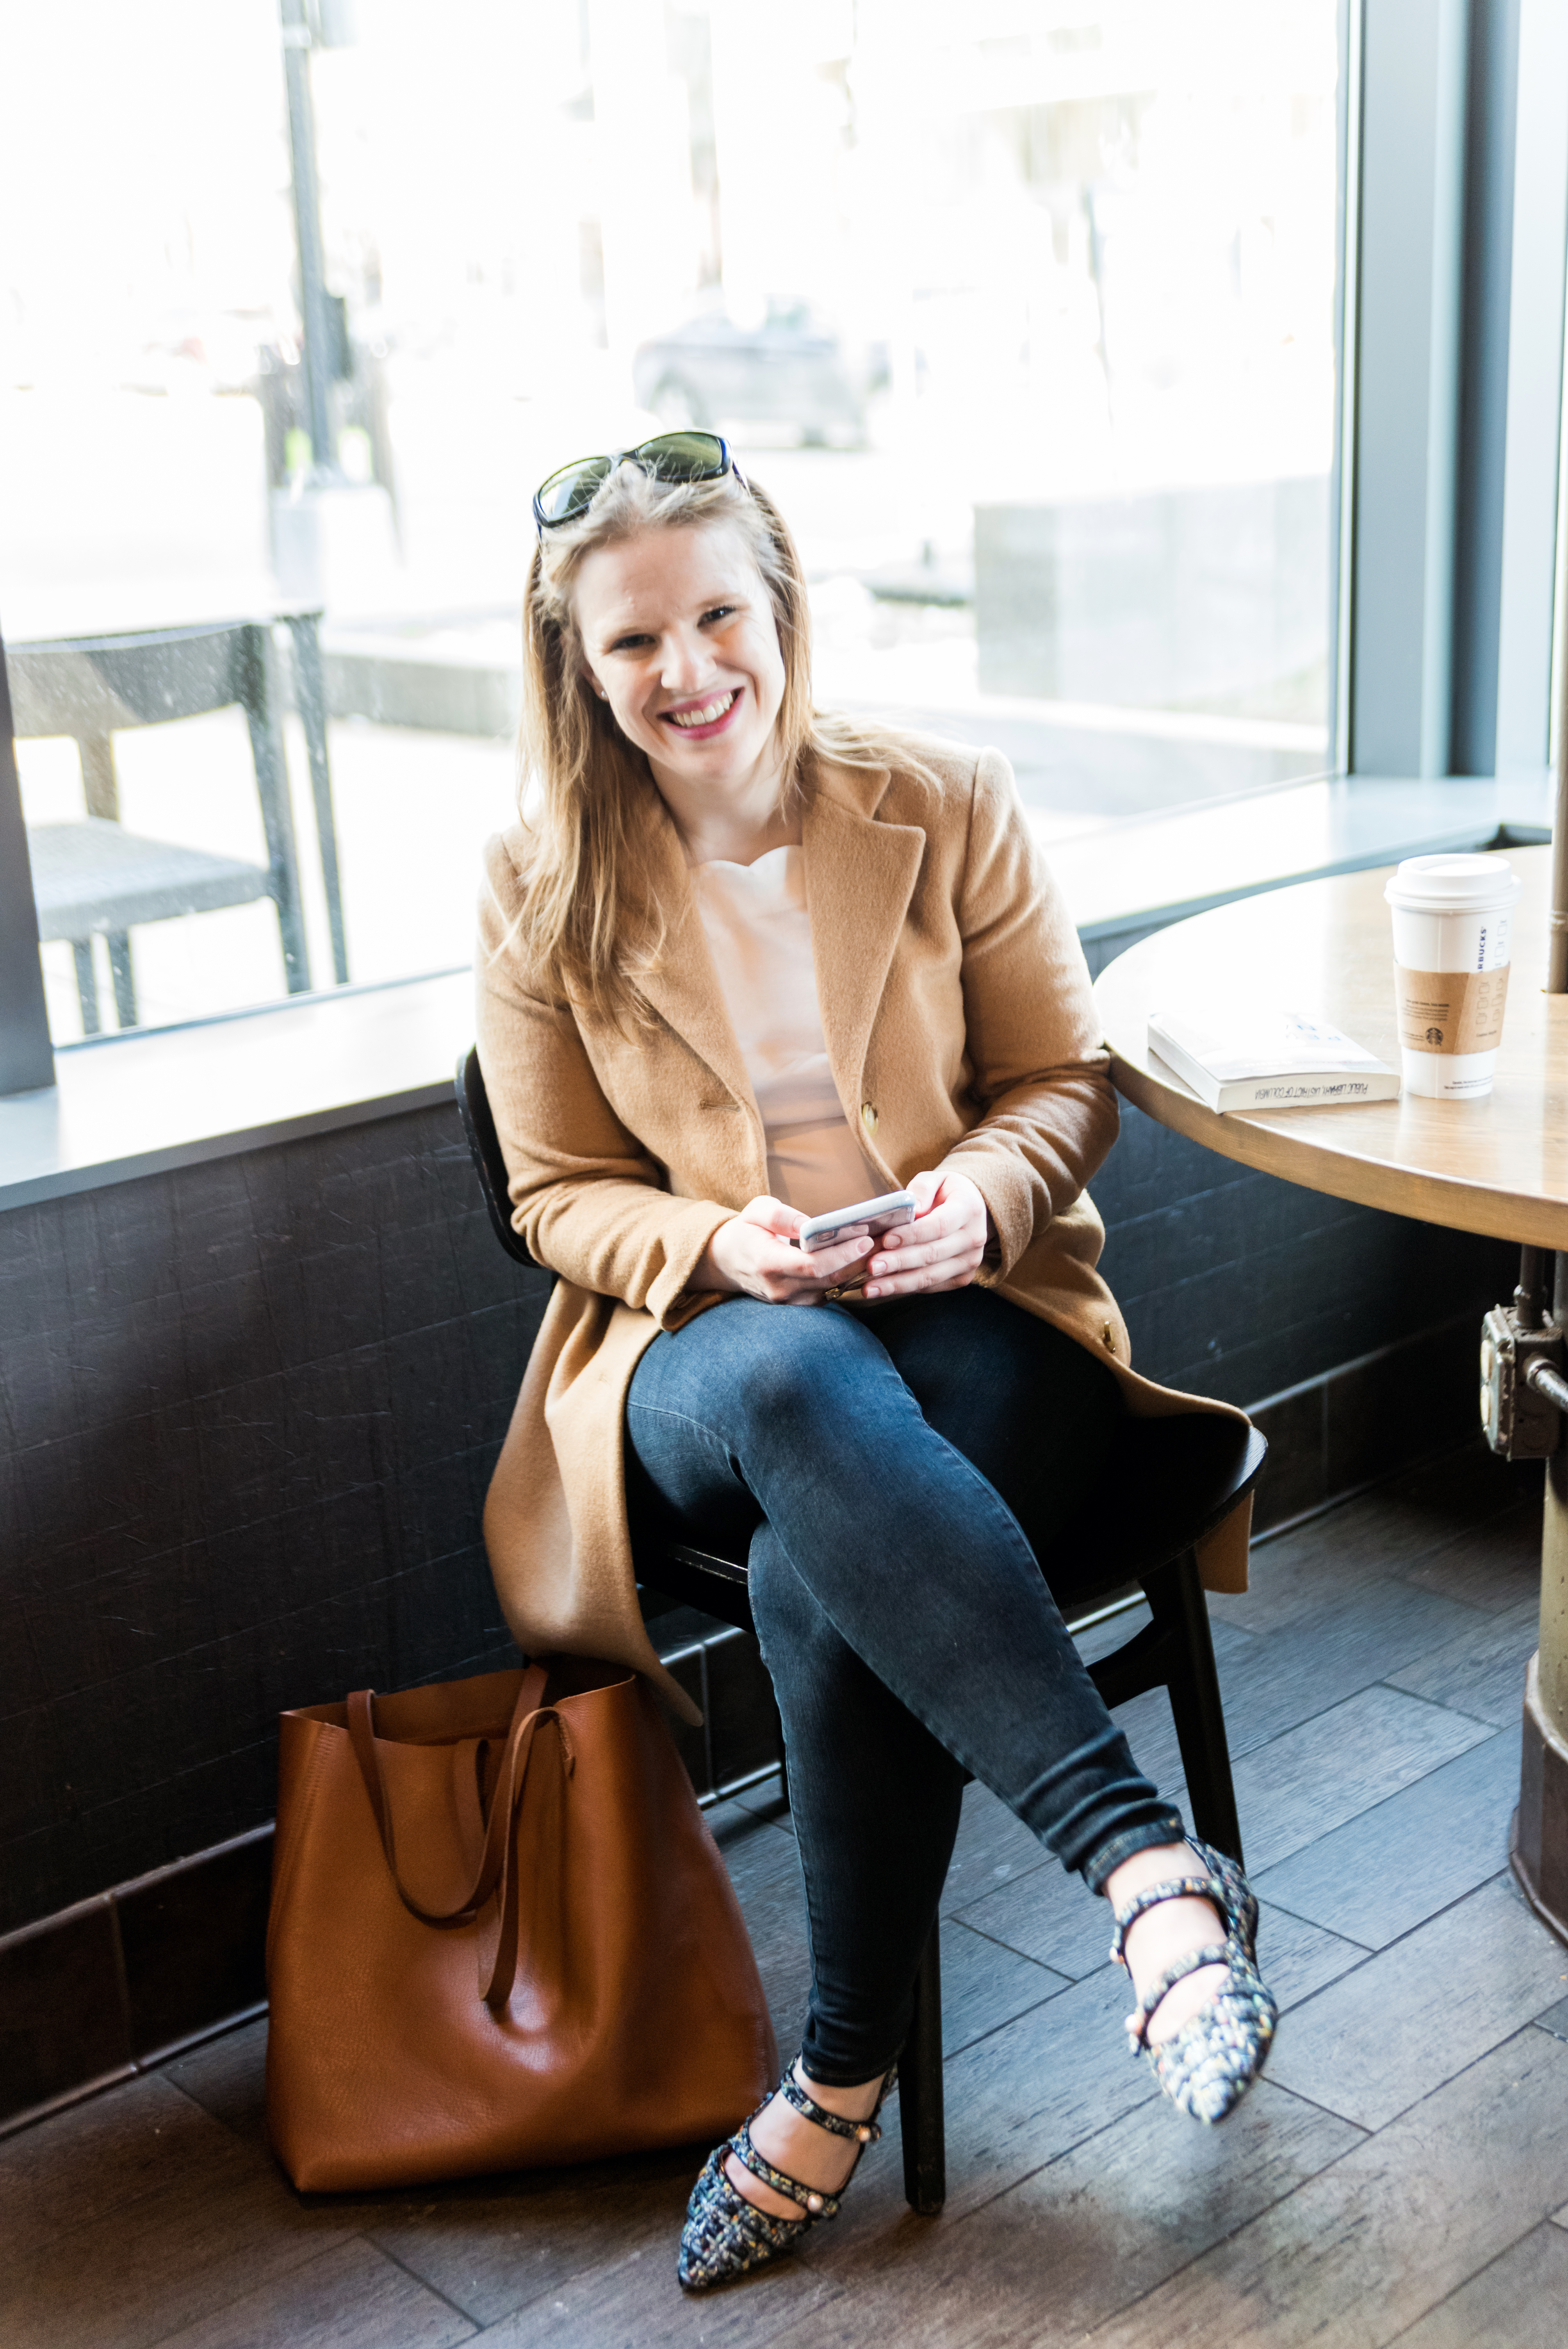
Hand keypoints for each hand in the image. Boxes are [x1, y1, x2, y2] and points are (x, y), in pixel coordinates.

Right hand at [695, 1195, 873, 1305]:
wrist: (726, 1261)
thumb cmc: (745, 1230)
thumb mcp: (756, 1211)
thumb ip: (781, 1216)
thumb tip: (810, 1226)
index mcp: (767, 1263)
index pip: (811, 1265)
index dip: (841, 1255)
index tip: (865, 1239)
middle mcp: (780, 1288)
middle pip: (830, 1280)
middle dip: (861, 1261)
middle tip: (888, 1240)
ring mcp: (790, 1301)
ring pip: (834, 1289)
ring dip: (860, 1271)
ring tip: (884, 1248)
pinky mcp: (799, 1304)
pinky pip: (830, 1293)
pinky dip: (849, 1278)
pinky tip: (865, 1261)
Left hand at [860, 1170, 988, 1300]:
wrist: (969, 1209)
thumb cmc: (944, 1192)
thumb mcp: (934, 1178)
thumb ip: (922, 1189)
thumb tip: (912, 1208)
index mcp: (968, 1210)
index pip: (939, 1226)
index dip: (912, 1235)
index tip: (886, 1240)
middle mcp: (973, 1238)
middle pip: (932, 1254)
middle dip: (899, 1262)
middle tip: (871, 1266)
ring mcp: (969, 1261)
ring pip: (930, 1277)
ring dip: (898, 1283)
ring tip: (871, 1286)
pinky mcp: (962, 1277)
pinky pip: (931, 1286)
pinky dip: (905, 1288)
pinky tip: (883, 1288)